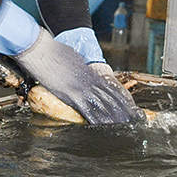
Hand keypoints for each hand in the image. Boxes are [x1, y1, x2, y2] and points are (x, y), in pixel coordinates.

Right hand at [15, 31, 140, 124]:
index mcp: (90, 73)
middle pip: (111, 98)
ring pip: (104, 106)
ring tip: (126, 126)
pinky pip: (88, 110)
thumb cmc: (54, 51)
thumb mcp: (73, 58)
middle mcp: (90, 81)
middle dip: (124, 111)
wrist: (41, 49)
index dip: (122, 99)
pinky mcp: (71, 95)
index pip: (111, 88)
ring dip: (115, 117)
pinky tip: (105, 127)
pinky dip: (98, 120)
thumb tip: (82, 69)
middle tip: (135, 119)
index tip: (131, 107)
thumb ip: (80, 66)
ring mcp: (81, 88)